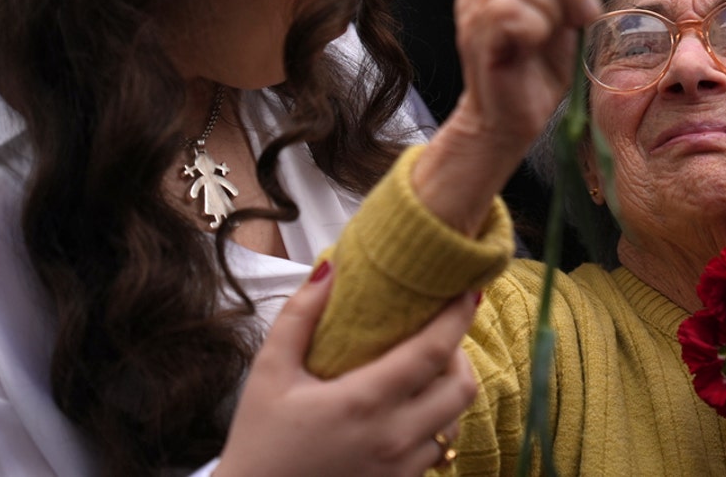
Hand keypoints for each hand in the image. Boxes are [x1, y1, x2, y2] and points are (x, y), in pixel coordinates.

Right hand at [216, 263, 478, 476]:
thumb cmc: (258, 441)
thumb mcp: (268, 374)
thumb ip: (298, 317)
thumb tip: (330, 268)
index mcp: (364, 401)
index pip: (433, 351)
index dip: (458, 317)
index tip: (467, 292)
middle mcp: (393, 437)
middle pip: (462, 388)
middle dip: (460, 356)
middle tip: (438, 339)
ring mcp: (400, 469)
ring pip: (454, 423)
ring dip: (447, 395)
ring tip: (423, 377)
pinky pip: (436, 452)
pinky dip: (433, 427)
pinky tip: (407, 414)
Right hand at [414, 0, 613, 233]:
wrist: (513, 117)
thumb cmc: (541, 66)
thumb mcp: (575, 12)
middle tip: (583, 13)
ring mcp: (474, 0)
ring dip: (556, 4)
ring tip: (560, 31)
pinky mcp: (477, 32)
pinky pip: (510, 8)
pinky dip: (536, 25)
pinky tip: (535, 43)